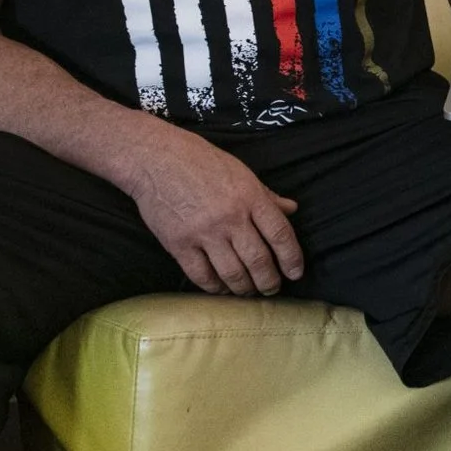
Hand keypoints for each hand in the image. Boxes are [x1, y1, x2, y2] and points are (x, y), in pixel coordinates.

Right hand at [125, 128, 304, 295]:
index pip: (281, 234)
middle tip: (271, 288)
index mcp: (250, 197)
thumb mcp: (240, 172)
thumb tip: (292, 209)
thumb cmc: (200, 161)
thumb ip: (266, 195)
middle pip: (259, 260)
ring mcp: (204, 232)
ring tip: (248, 291)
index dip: (292, 259)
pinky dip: (215, 287)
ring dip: (244, 288)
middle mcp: (230, 217)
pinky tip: (221, 287)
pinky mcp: (179, 244)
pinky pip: (202, 276)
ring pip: (232, 273)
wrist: (154, 159)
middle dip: (269, 281)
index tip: (295, 273)